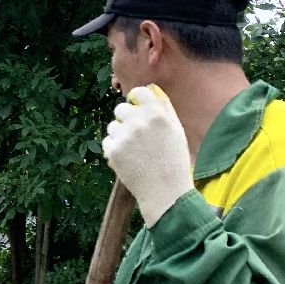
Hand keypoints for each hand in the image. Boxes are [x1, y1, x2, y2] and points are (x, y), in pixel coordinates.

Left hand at [103, 85, 193, 227]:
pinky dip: (114, 148)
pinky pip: (107, 141)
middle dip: (126, 118)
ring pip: (112, 125)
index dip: (136, 99)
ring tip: (134, 150)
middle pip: (121, 108)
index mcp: (157, 114)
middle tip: (136, 134)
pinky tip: (128, 158)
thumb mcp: (177, 131)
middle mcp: (139, 122)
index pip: (138, 92)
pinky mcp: (112, 150)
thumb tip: (152, 91)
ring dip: (120, 134)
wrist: (165, 191)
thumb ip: (164, 109)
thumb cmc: (174, 161)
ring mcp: (124, 136)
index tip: (137, 107)